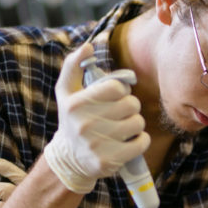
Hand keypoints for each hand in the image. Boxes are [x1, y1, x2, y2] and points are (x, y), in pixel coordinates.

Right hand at [44, 43, 150, 193]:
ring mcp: (97, 144)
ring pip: (138, 123)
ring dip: (136, 124)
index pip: (116, 87)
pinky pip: (142, 142)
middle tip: (121, 113)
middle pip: (132, 104)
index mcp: (76, 104)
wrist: (69, 160)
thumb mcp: (65, 92)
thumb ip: (73, 65)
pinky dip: (141, 140)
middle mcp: (85, 124)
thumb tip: (89, 46)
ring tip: (124, 127)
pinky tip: (131, 140)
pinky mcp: (109, 161)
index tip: (116, 97)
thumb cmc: (72, 120)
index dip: (121, 90)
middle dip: (130, 107)